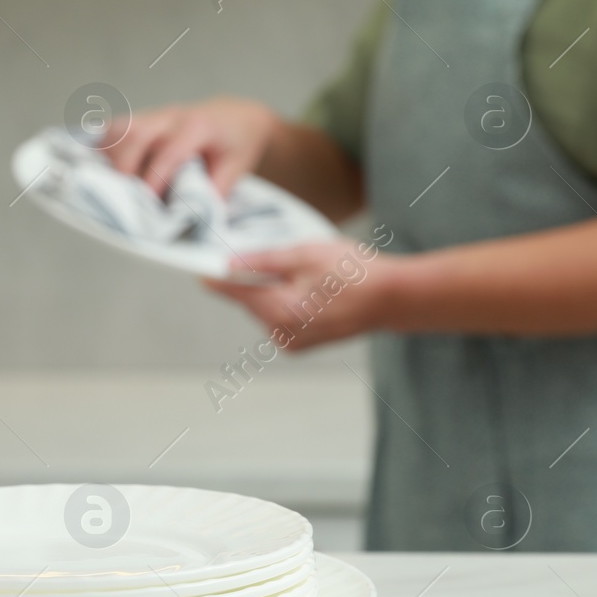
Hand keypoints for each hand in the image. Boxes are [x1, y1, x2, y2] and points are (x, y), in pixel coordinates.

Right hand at [105, 97, 278, 196]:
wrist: (235, 117)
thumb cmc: (236, 145)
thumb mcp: (236, 169)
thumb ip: (215, 192)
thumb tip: (193, 221)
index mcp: (198, 127)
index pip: (169, 153)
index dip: (155, 180)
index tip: (148, 205)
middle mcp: (172, 116)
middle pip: (135, 134)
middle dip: (123, 168)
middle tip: (125, 199)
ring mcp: (154, 115)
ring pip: (119, 128)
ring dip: (109, 158)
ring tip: (113, 187)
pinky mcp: (142, 119)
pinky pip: (115, 130)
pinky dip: (106, 150)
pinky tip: (108, 172)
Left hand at [205, 239, 402, 350]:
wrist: (393, 298)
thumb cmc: (355, 273)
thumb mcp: (305, 254)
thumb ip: (262, 261)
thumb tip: (228, 264)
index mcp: (279, 311)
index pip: (233, 291)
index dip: (216, 274)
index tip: (202, 264)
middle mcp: (281, 333)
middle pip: (250, 300)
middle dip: (256, 277)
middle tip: (279, 256)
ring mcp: (293, 341)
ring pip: (266, 307)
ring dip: (274, 288)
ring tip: (307, 272)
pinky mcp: (303, 342)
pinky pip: (282, 317)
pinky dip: (288, 300)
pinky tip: (312, 287)